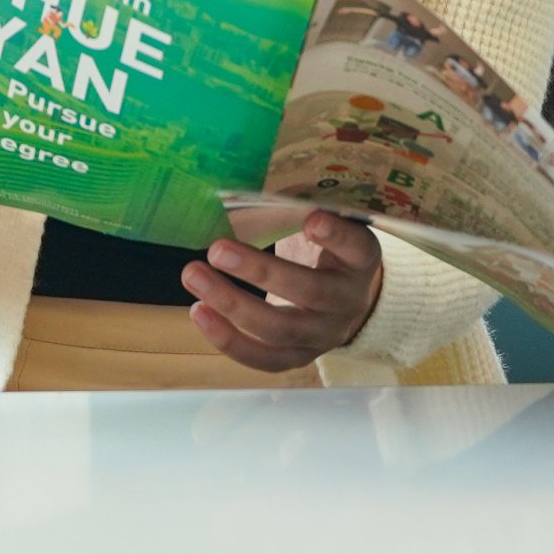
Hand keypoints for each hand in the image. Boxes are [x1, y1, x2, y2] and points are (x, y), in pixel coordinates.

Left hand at [184, 211, 385, 373]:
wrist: (345, 301)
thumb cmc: (324, 250)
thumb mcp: (324, 226)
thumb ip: (297, 213)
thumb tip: (243, 194)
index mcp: (360, 261)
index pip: (357, 248)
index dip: (336, 236)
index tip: (311, 219)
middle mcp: (348, 301)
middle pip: (309, 292)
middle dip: (260, 272)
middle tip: (216, 250)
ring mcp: (324, 335)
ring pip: (280, 330)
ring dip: (231, 305)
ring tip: (193, 276)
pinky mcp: (300, 358)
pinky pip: (264, 359)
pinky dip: (228, 339)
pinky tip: (200, 312)